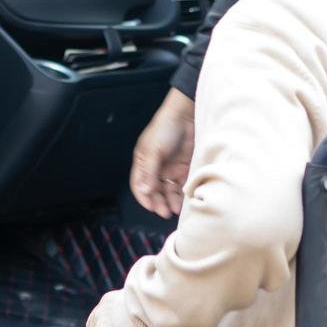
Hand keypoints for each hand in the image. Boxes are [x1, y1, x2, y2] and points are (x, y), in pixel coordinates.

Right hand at [130, 87, 194, 218]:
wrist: (187, 115)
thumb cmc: (166, 128)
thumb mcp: (154, 150)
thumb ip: (149, 171)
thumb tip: (145, 191)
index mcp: (143, 161)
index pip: (139, 184)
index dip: (144, 198)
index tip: (151, 208)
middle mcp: (155, 167)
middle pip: (154, 190)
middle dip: (159, 202)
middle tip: (165, 212)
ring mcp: (170, 167)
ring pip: (168, 190)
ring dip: (171, 200)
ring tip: (176, 209)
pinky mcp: (184, 167)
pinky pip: (181, 184)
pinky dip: (182, 193)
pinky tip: (185, 198)